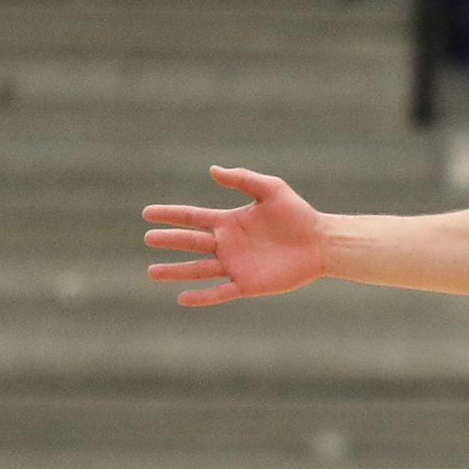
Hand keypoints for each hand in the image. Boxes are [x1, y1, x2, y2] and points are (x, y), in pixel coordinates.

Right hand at [145, 164, 332, 305]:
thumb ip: (243, 178)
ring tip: (151, 272)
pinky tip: (182, 298)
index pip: (192, 217)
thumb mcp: (271, 189)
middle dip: (168, 240)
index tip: (147, 213)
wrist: (321, 242)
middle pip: (190, 242)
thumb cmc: (298, 214)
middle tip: (147, 238)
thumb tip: (213, 170)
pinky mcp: (248, 284)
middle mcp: (227, 244)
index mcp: (229, 221)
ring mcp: (236, 265)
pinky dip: (202, 296)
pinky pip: (220, 291)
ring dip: (175, 271)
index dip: (170, 215)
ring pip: (198, 269)